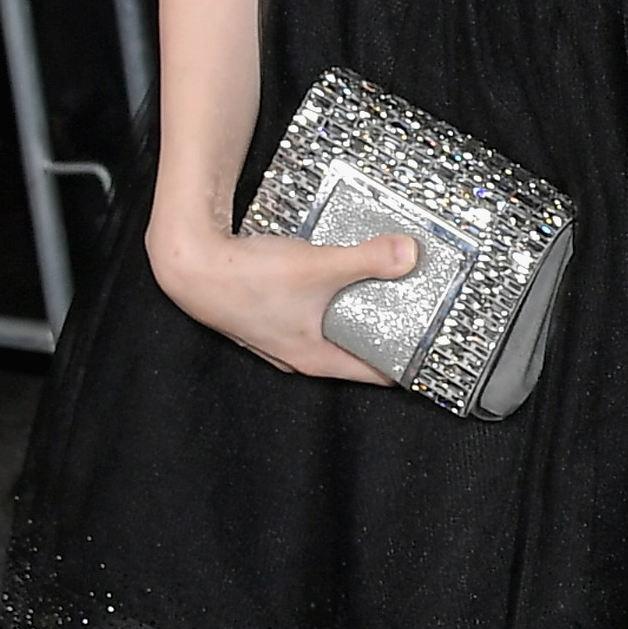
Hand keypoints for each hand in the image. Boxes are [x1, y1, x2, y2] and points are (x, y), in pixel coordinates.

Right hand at [147, 216, 417, 383]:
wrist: (191, 266)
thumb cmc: (247, 279)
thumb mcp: (318, 267)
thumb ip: (367, 260)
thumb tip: (410, 255)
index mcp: (314, 357)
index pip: (373, 373)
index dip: (406, 363)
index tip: (436, 350)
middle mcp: (298, 353)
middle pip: (355, 349)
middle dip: (386, 331)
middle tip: (420, 309)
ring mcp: (281, 334)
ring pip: (332, 329)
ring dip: (356, 312)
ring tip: (386, 288)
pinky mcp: (269, 312)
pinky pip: (312, 311)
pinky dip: (331, 297)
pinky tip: (337, 274)